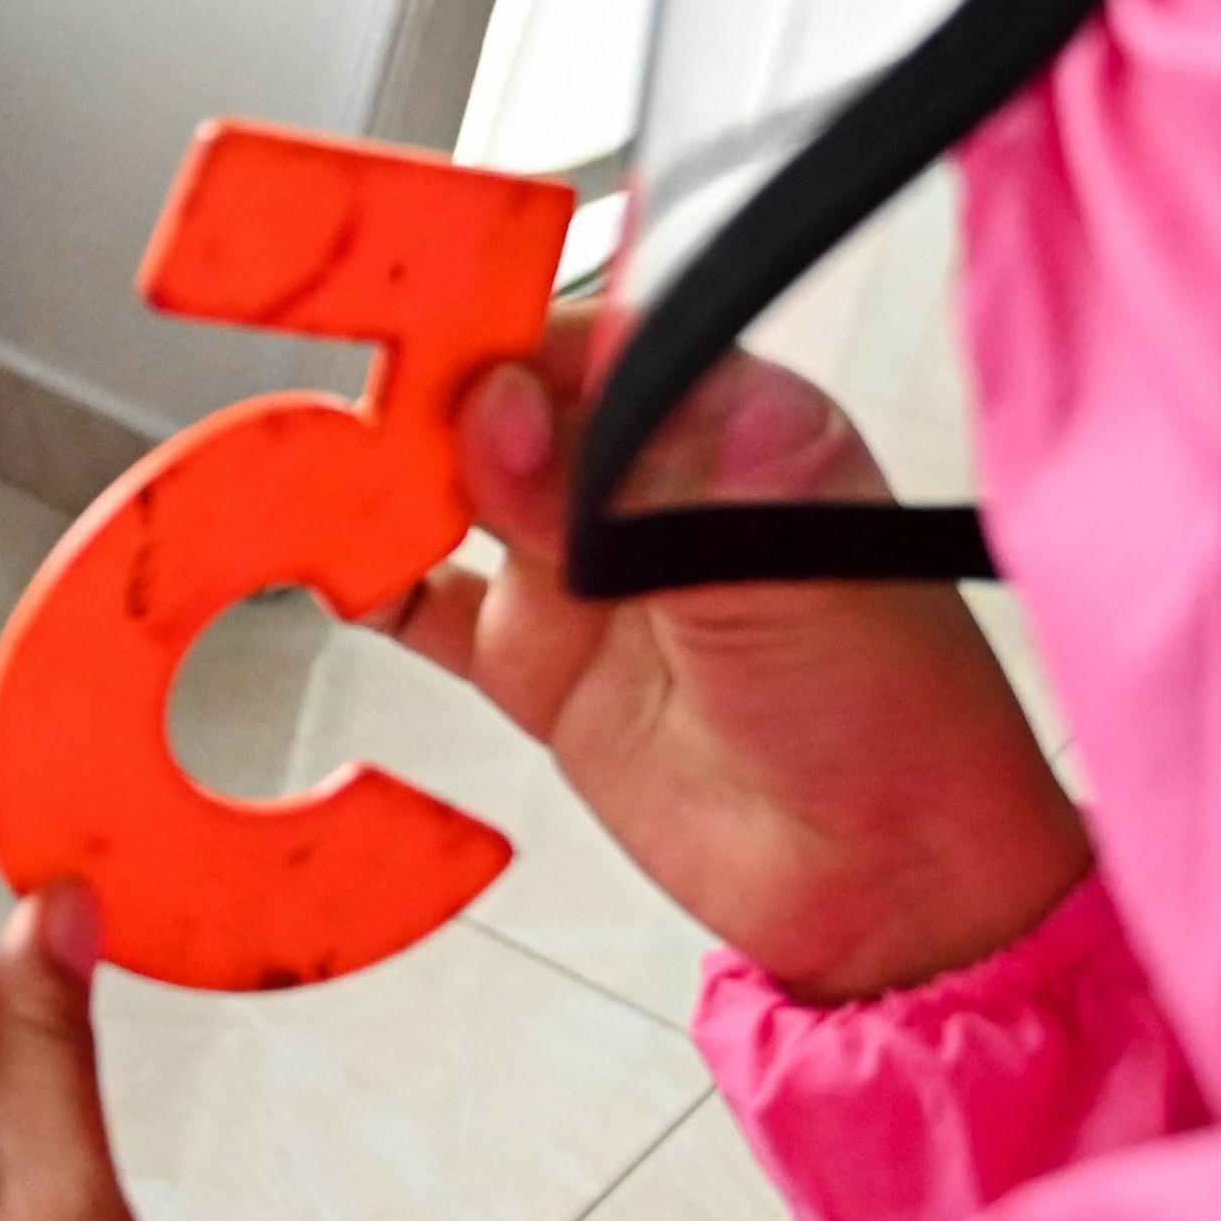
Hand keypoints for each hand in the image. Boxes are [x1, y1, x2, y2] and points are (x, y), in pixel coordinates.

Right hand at [396, 328, 1087, 1002]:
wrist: (893, 885)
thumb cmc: (894, 710)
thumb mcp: (762, 569)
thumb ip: (621, 492)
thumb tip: (498, 409)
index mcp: (722, 420)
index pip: (587, 341)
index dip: (504, 336)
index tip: (433, 346)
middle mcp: (643, 485)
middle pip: (503, 405)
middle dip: (427, 400)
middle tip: (365, 421)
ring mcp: (582, 574)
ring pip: (452, 495)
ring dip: (386, 481)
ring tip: (326, 478)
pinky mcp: (540, 667)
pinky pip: (429, 608)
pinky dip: (373, 585)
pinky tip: (329, 564)